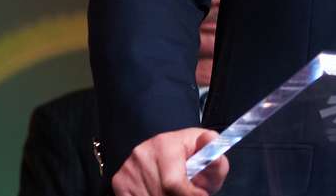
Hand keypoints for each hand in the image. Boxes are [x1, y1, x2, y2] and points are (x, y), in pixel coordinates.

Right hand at [111, 128, 229, 195]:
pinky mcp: (119, 181)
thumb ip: (215, 159)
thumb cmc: (192, 155)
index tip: (199, 195)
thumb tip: (211, 146)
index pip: (173, 184)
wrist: (170, 150)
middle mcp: (142, 154)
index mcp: (165, 144)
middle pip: (161, 194)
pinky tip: (160, 192)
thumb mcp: (209, 154)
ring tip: (174, 190)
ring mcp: (128, 168)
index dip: (189, 195)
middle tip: (186, 191)